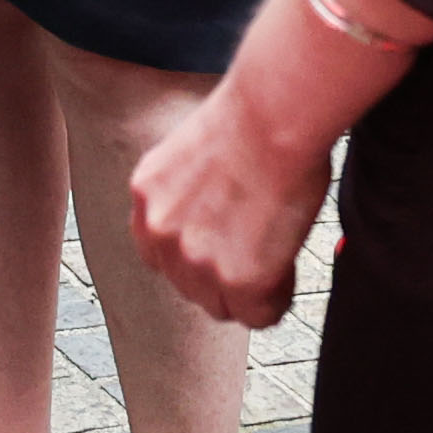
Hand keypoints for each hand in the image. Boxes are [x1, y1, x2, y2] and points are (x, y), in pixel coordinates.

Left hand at [126, 74, 334, 326]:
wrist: (274, 115)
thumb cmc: (252, 119)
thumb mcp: (191, 155)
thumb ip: (186, 197)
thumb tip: (209, 220)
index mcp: (145, 196)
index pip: (160, 257)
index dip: (198, 257)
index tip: (224, 249)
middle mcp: (159, 232)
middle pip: (190, 288)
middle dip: (223, 278)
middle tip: (258, 253)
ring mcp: (194, 260)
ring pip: (224, 307)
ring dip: (249, 291)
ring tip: (275, 257)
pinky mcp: (237, 279)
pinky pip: (258, 316)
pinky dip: (277, 300)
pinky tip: (287, 270)